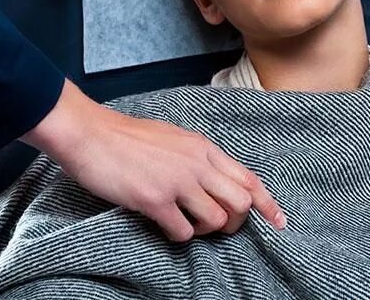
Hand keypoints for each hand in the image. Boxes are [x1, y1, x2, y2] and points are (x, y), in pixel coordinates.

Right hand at [22, 80, 286, 240]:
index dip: (268, 203)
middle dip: (235, 223)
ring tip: (186, 225)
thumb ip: (196, 157)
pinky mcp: (155, 199)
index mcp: (203, 148)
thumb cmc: (126, 136)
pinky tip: (165, 227)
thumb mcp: (173, 138)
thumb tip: (212, 180)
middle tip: (217, 228)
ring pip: (217, 220)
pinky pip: (183, 232)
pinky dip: (179, 237)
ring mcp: (177, 182)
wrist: (90, 133)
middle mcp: (197, 164)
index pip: (249, 177)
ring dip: (205, 231)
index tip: (280, 222)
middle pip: (241, 203)